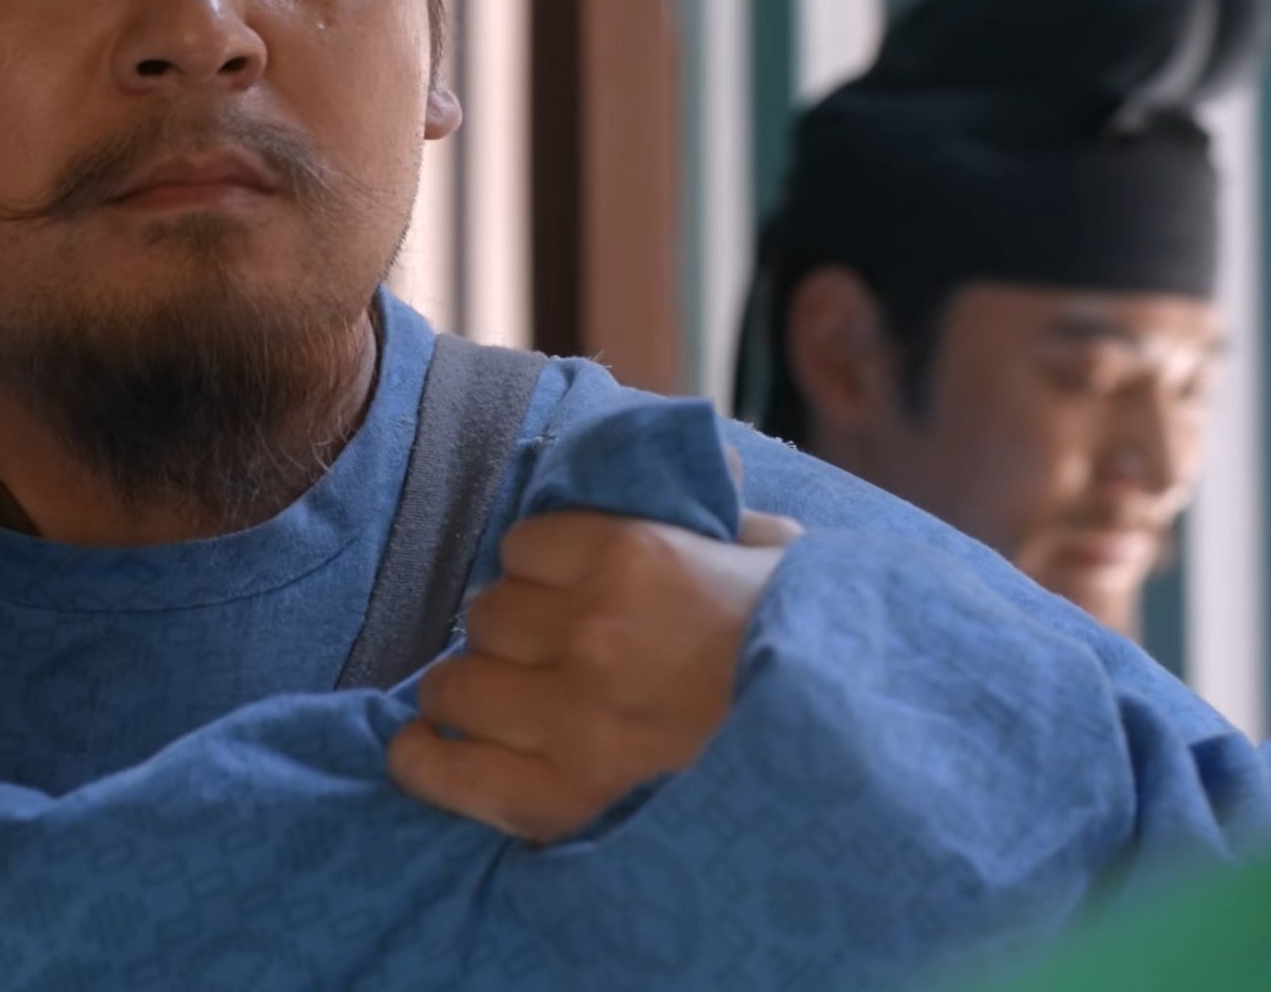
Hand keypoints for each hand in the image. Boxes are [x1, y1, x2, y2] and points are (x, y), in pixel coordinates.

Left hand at [388, 473, 802, 844]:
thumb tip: (707, 471)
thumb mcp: (779, 558)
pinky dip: (423, 762)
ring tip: (499, 707)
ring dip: (470, 693)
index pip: (522, 546)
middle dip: (507, 634)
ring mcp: (568, 720)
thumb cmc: (815, 655)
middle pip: (484, 615)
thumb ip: (723, 514)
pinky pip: (442, 771)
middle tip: (538, 657)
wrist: (848, 765)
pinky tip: (426, 753)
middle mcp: (589, 632)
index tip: (560, 596)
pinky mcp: (556, 800)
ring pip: (453, 685)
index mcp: (635, 557)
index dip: (539, 572)